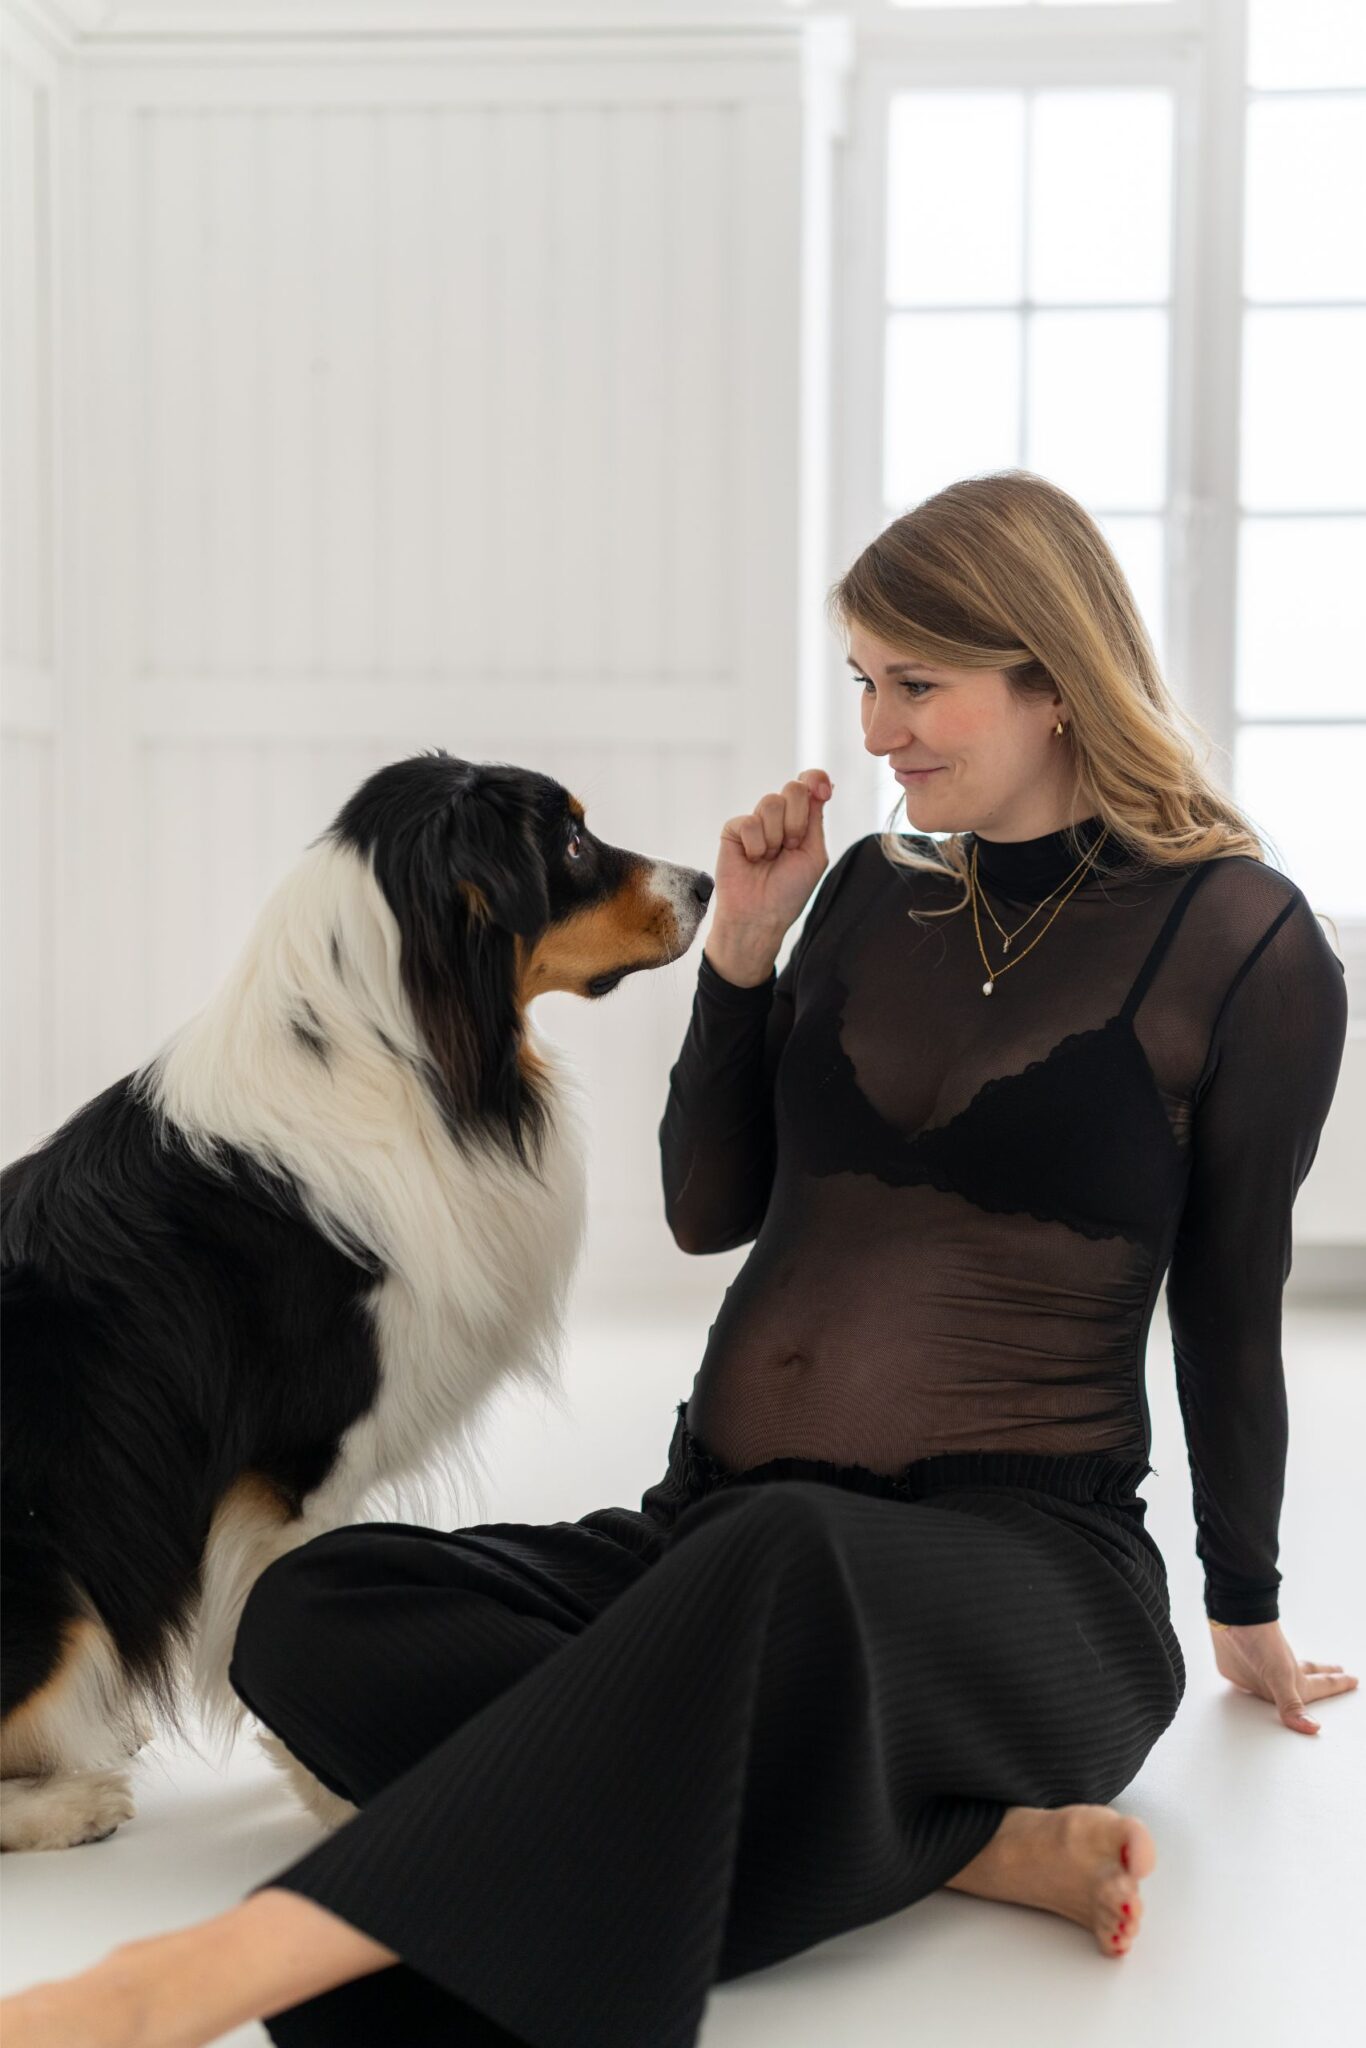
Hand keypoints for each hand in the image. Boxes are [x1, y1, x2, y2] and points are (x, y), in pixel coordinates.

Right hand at [713, 771, 833, 936]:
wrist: (761, 915)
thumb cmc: (789, 891)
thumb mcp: (814, 854)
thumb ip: (815, 818)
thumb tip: (822, 784)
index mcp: (801, 820)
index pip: (809, 783)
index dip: (815, 779)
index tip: (822, 791)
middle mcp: (779, 817)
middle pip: (793, 788)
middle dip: (797, 820)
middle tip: (791, 847)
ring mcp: (756, 822)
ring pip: (771, 802)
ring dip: (776, 837)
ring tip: (770, 858)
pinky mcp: (733, 830)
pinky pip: (749, 822)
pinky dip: (756, 846)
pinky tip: (752, 860)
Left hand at [1208, 1618, 1358, 1733]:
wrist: (1232, 1617)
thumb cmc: (1260, 1640)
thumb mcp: (1280, 1676)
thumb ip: (1291, 1705)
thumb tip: (1311, 1728)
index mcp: (1293, 1679)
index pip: (1321, 1685)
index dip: (1337, 1684)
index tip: (1353, 1680)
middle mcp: (1279, 1675)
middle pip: (1308, 1675)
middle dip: (1323, 1676)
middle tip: (1338, 1672)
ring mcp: (1259, 1670)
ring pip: (1280, 1677)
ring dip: (1293, 1677)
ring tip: (1303, 1674)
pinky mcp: (1236, 1668)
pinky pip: (1249, 1677)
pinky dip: (1254, 1679)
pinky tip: (1252, 1678)